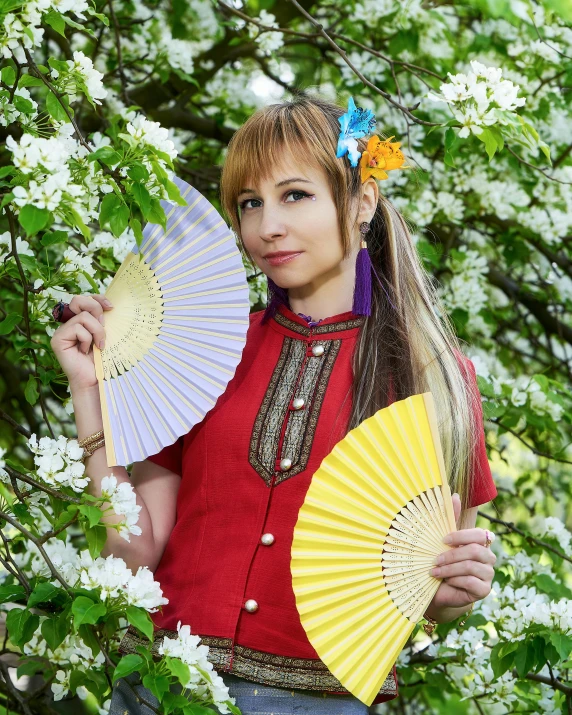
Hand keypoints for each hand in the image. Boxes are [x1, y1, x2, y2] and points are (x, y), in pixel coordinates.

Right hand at [50, 294, 113, 390]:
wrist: (94, 379)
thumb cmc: (102, 359)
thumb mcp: (105, 334)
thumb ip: (102, 320)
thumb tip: (108, 306)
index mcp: (78, 320)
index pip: (84, 299)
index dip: (97, 298)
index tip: (111, 307)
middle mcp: (67, 323)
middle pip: (78, 300)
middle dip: (96, 309)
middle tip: (104, 324)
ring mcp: (61, 331)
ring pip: (83, 316)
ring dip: (97, 330)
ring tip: (99, 345)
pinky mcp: (58, 339)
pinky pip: (78, 329)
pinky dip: (88, 339)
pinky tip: (86, 351)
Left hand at [428, 493, 495, 610]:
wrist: (440, 589)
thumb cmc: (443, 561)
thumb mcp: (444, 540)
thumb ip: (450, 518)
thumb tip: (454, 495)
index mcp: (482, 542)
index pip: (479, 534)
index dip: (461, 536)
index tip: (443, 540)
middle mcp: (489, 557)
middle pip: (474, 551)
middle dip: (451, 555)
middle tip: (435, 560)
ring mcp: (489, 574)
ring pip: (470, 567)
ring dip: (449, 569)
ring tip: (435, 571)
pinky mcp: (484, 590)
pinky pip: (470, 582)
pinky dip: (455, 581)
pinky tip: (447, 582)